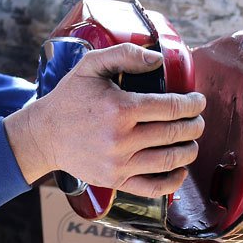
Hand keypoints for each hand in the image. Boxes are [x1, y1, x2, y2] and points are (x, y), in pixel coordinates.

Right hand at [4, 43, 205, 195]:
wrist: (44, 135)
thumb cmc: (70, 98)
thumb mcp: (91, 66)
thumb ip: (125, 55)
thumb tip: (158, 58)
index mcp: (120, 108)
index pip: (172, 107)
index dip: (192, 104)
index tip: (198, 102)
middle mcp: (122, 139)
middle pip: (176, 133)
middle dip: (194, 126)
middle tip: (197, 120)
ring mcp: (119, 163)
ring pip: (170, 160)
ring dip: (189, 150)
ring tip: (191, 141)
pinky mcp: (115, 181)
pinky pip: (153, 187)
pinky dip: (173, 180)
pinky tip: (180, 169)